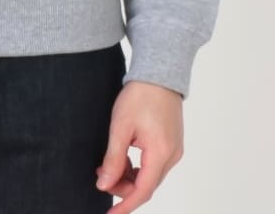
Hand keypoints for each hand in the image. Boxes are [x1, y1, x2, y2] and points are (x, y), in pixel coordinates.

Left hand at [95, 80, 183, 209]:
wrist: (159, 73)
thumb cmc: (140, 95)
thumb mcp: (121, 127)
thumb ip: (113, 159)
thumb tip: (104, 185)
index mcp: (161, 152)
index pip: (142, 191)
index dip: (125, 205)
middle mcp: (172, 156)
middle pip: (146, 185)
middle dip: (123, 188)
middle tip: (101, 177)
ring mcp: (174, 150)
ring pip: (149, 176)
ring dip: (129, 177)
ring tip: (107, 165)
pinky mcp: (171, 144)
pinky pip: (154, 165)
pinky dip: (138, 168)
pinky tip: (122, 157)